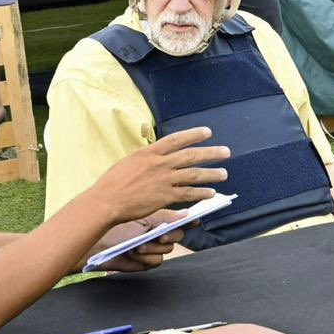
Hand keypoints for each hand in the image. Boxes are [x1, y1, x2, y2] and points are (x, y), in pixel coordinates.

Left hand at [83, 212, 186, 272]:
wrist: (97, 246)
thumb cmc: (116, 228)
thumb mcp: (142, 219)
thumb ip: (165, 217)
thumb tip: (185, 213)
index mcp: (158, 220)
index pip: (179, 220)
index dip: (188, 221)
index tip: (193, 221)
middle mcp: (158, 234)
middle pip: (177, 236)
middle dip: (170, 236)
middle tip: (160, 236)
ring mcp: (153, 249)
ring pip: (167, 250)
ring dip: (152, 248)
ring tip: (137, 245)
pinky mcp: (146, 262)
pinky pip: (156, 261)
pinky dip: (144, 258)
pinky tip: (132, 253)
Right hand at [87, 127, 229, 223]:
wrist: (106, 201)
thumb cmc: (113, 183)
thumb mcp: (129, 162)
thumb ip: (147, 158)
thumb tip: (158, 156)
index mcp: (148, 152)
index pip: (175, 139)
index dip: (193, 134)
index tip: (208, 132)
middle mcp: (159, 164)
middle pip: (191, 155)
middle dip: (211, 153)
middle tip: (226, 152)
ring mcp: (163, 180)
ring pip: (194, 174)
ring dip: (211, 174)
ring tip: (224, 174)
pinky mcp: (165, 196)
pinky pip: (188, 193)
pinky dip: (201, 193)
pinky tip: (211, 193)